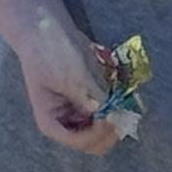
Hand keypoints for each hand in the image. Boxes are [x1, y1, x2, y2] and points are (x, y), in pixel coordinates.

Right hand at [15, 15, 121, 154]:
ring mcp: (79, 112)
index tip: (114, 114)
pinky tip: (124, 93)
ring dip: (117, 118)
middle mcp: (66, 123)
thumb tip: (111, 115)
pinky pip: (109, 111)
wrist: (46, 30)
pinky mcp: (91, 100)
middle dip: (111, 130)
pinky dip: (118, 106)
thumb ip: (90, 97)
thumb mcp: (70, 75)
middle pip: (94, 141)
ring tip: (126, 101)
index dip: (99, 133)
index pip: (79, 142)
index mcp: (52, 123)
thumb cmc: (50, 53)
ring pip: (104, 129)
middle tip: (125, 110)